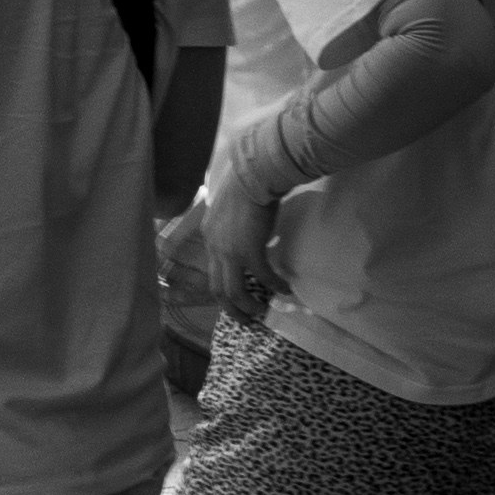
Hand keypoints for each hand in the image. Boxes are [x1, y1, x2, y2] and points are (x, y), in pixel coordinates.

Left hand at [208, 184, 279, 322]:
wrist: (255, 175)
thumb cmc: (247, 185)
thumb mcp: (230, 208)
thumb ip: (232, 225)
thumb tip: (246, 233)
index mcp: (209, 237)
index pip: (212, 271)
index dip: (224, 288)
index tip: (236, 298)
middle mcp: (215, 248)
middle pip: (217, 289)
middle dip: (231, 309)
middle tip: (245, 319)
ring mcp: (230, 251)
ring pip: (235, 291)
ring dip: (249, 306)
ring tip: (262, 312)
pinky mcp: (250, 251)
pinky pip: (262, 277)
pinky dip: (274, 286)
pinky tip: (285, 290)